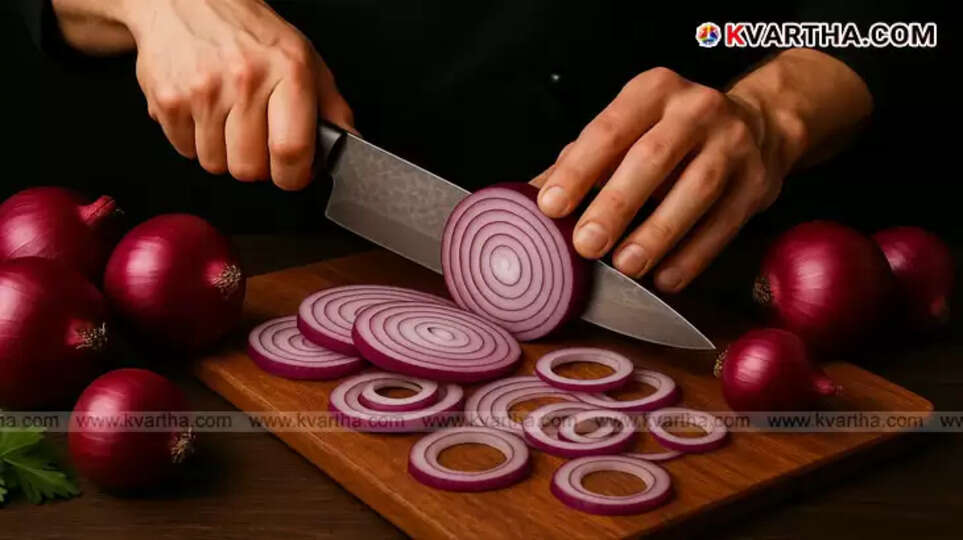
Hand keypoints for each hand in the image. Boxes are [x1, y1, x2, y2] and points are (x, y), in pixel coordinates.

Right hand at [121, 0, 354, 189]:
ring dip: (224, 152)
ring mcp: (202, 91)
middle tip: (256, 138)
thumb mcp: (304, 59)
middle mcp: (244, 80)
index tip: (293, 172)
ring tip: (228, 118)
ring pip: (216, 165)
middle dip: (256, 164)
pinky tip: (204, 111)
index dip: (293, 175)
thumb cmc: (250, 32)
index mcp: (288, 71)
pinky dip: (195, 140)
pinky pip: (185, 151)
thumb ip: (332, 107)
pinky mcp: (167, 100)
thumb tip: (350, 145)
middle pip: (249, 168)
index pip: (291, 150)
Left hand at [533, 50, 870, 292]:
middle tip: (586, 244)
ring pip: (696, 190)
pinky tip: (665, 277)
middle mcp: (696, 110)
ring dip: (658, 233)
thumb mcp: (627, 128)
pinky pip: (724, 224)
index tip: (551, 206)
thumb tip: (523, 200)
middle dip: (617, 204)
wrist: (759, 124)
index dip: (578, 170)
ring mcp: (734, 145)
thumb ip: (579, 161)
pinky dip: (693, 255)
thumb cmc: (672, 132)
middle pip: (654, 158)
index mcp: (653, 91)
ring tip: (626, 265)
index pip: (609, 129)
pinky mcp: (758, 184)